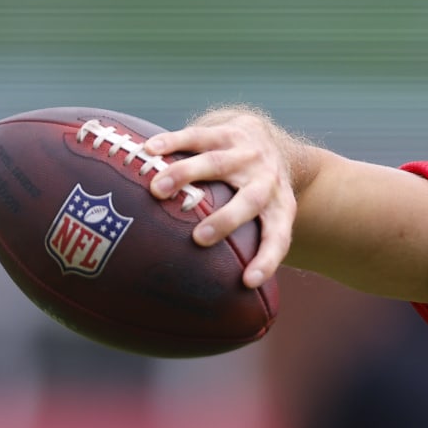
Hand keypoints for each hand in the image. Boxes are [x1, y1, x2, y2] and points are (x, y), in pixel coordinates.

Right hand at [142, 111, 296, 288]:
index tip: (249, 282)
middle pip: (251, 200)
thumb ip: (244, 246)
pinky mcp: (228, 132)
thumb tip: (211, 295)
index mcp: (279, 208)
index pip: (279, 238)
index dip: (267, 260)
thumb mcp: (265, 215)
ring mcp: (248, 153)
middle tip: (200, 238)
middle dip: (226, 219)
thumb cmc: (256, 192)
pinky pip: (199, 136)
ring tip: (156, 189)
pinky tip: (148, 151)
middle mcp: (267, 180)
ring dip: (186, 175)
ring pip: (218, 163)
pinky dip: (173, 142)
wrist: (268, 138)